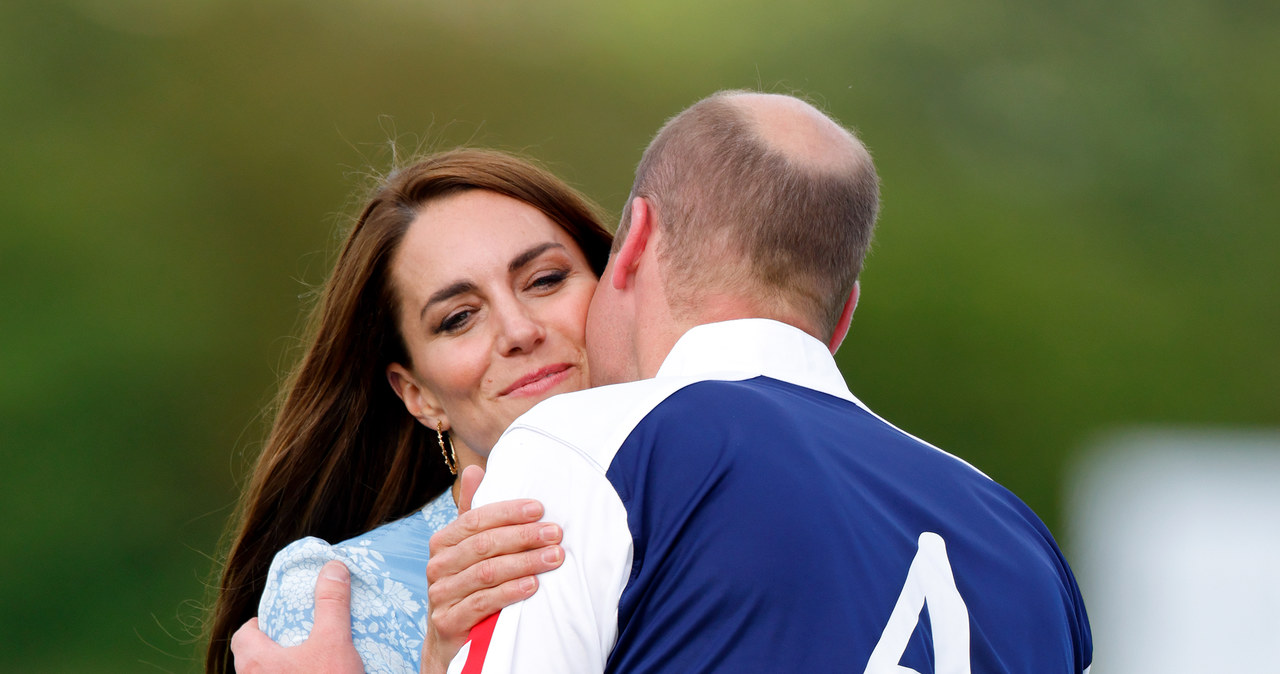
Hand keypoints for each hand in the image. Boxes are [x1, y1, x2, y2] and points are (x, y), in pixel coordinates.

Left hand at [230, 561, 363, 673]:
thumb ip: (331, 603)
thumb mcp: (334, 641)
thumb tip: (332, 567)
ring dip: (280, 669)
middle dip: (272, 648)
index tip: (285, 621)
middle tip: (301, 641)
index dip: (261, 624)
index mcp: (256, 661)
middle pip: (252, 658)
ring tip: (309, 664)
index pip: (243, 634)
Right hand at [420, 465, 564, 671]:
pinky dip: (510, 592)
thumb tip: (475, 470)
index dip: (508, 512)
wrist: (450, 637)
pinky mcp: (448, 622)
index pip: (475, 519)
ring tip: (554, 558)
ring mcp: (441, 594)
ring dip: (524, 563)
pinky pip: (482, 602)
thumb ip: (474, 512)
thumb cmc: (468, 584)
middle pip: (484, 545)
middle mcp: (438, 565)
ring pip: (486, 573)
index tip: (540, 508)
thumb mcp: (469, 548)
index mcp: (443, 541)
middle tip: (556, 533)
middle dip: (524, 537)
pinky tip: (533, 585)